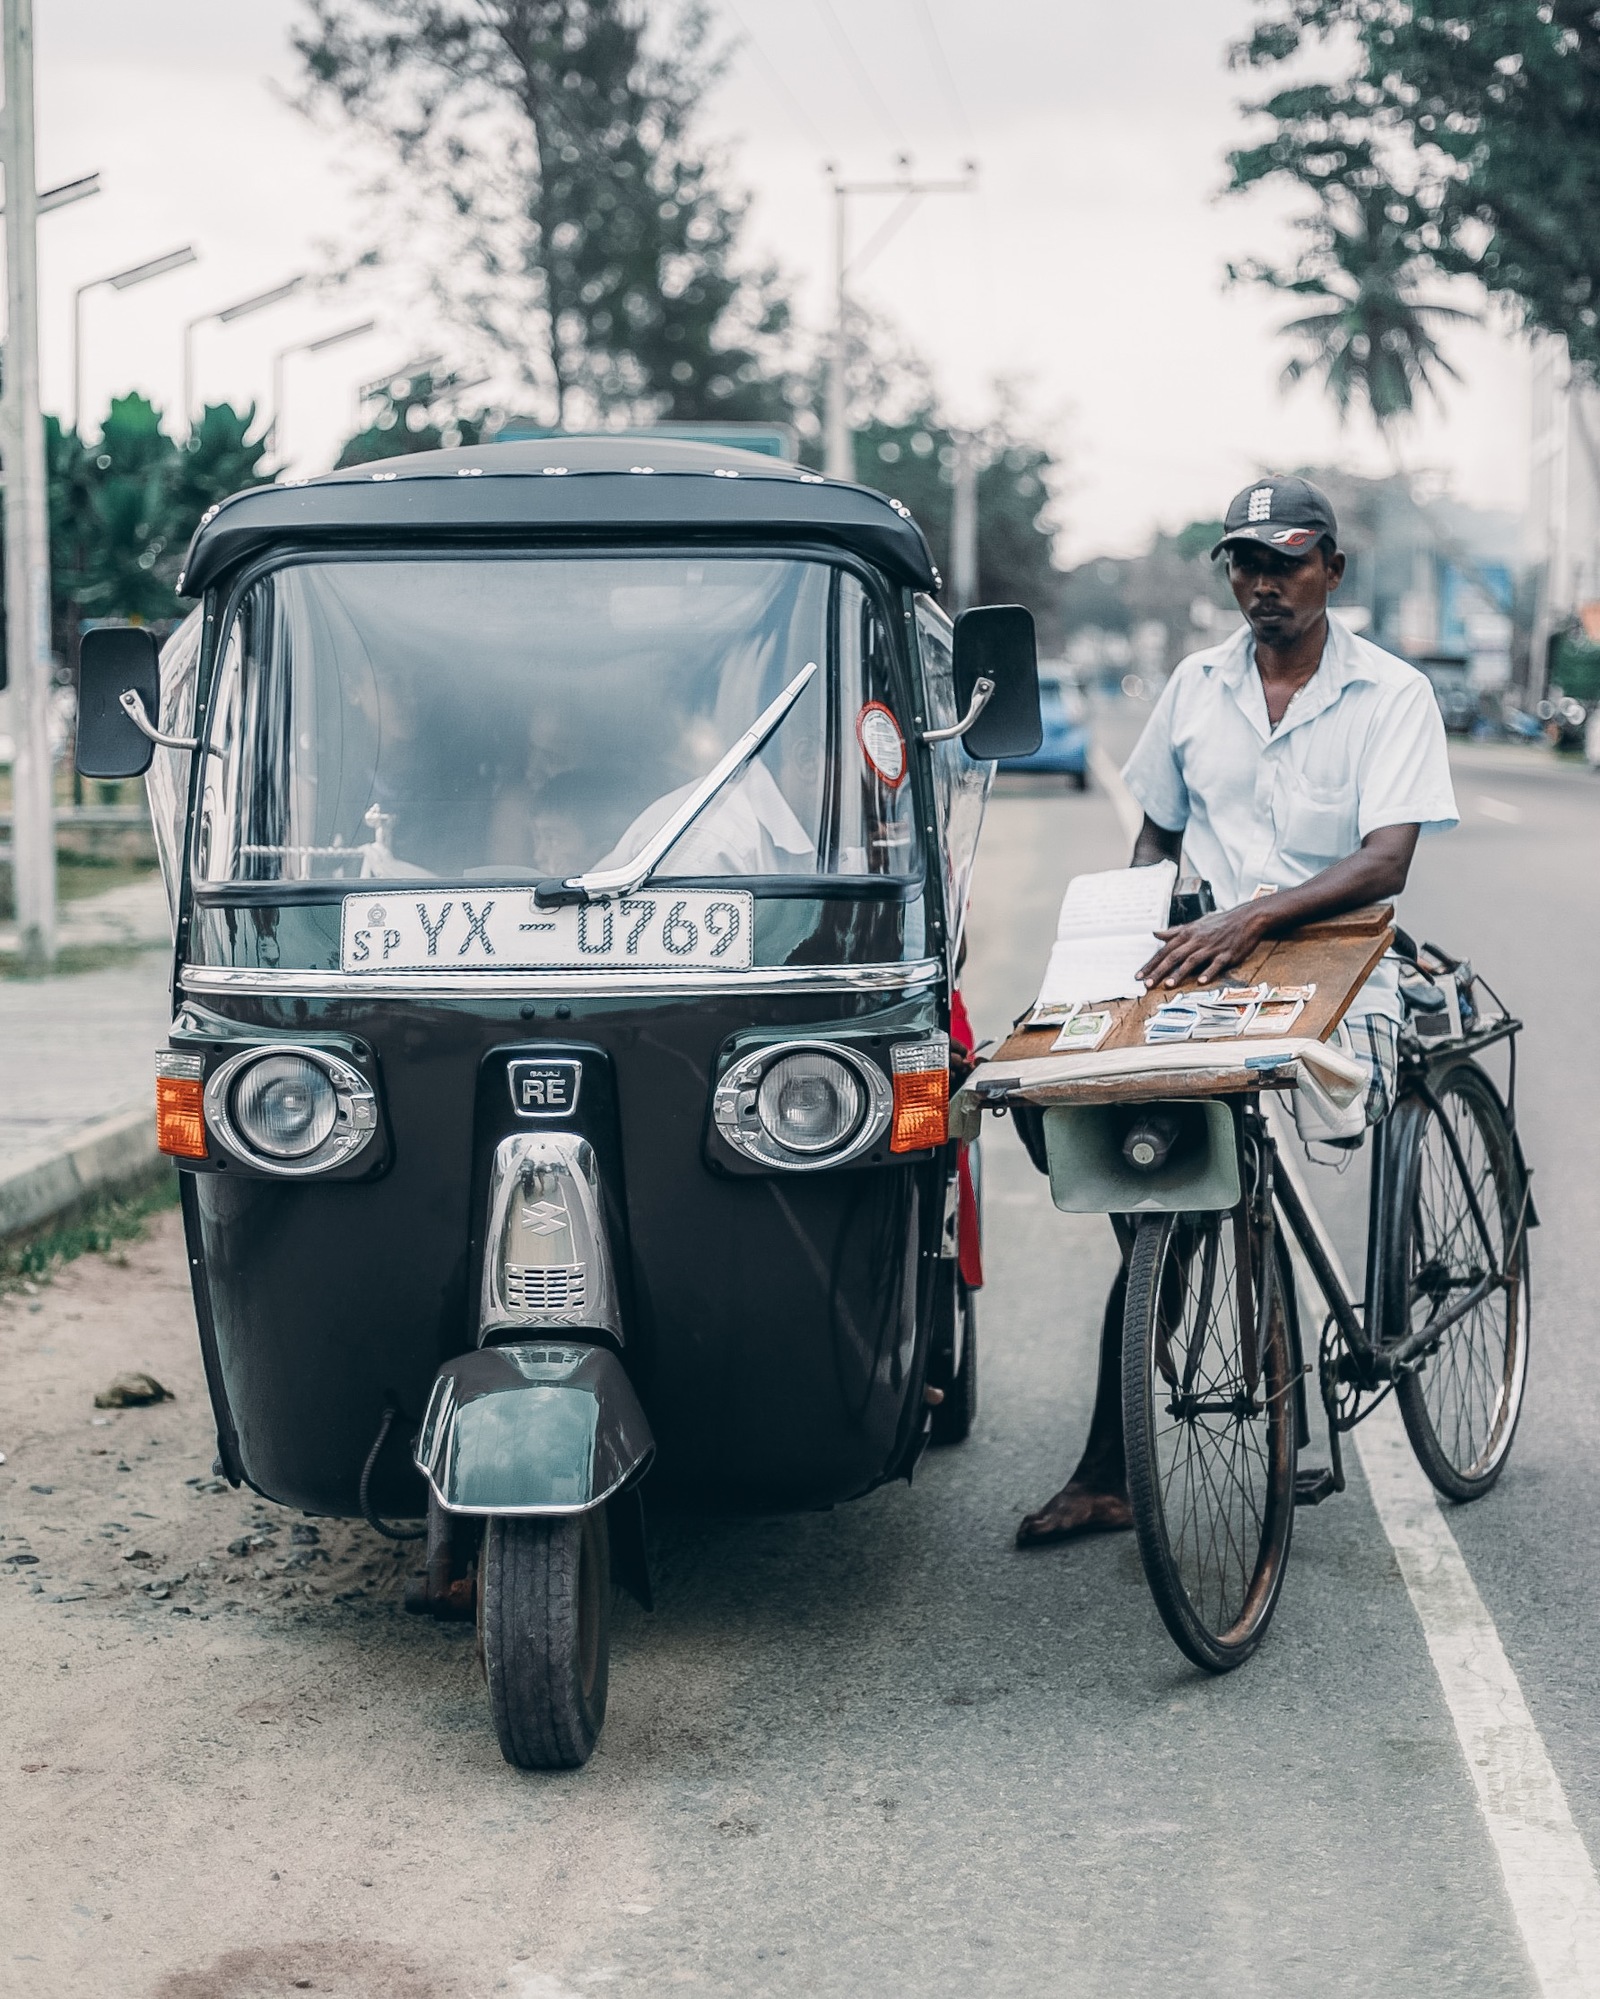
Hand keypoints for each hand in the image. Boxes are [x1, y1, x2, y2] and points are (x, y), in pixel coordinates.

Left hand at [1138, 904, 1268, 988]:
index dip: (1151, 964)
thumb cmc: (1219, 923)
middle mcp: (1196, 941)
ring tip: (1168, 985)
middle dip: (1159, 971)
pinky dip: (1208, 972)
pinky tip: (1200, 982)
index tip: (1139, 976)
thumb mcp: (1195, 924)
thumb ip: (1174, 932)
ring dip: (1179, 973)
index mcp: (1187, 934)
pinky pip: (1216, 964)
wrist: (1246, 918)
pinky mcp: (1226, 954)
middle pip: (1174, 957)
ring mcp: (1211, 948)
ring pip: (1192, 961)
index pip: (1164, 951)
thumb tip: (1155, 934)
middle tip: (1147, 984)